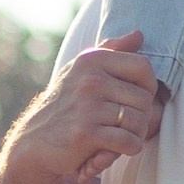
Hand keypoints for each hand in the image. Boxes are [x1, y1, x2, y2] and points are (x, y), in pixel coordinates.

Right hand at [5, 32, 165, 183]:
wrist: (34, 142)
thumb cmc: (65, 106)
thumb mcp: (82, 71)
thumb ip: (111, 51)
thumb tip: (139, 34)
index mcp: (91, 60)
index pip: (143, 67)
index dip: (148, 86)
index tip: (136, 100)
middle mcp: (89, 80)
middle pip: (144, 98)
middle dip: (143, 116)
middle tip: (127, 126)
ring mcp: (87, 107)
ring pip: (139, 122)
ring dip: (136, 135)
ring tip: (122, 137)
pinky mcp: (85, 134)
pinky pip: (128, 142)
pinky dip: (129, 149)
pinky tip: (116, 149)